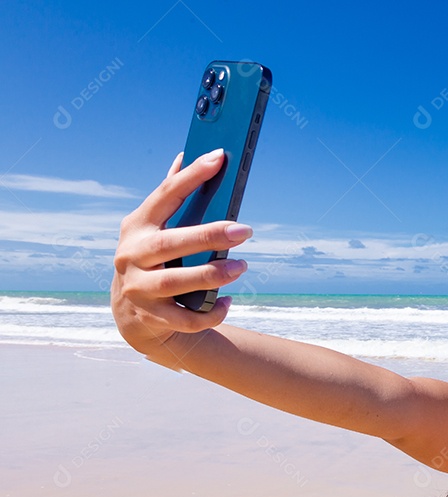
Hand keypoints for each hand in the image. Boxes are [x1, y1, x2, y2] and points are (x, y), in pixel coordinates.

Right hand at [111, 149, 251, 356]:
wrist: (131, 315)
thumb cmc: (151, 260)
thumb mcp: (151, 229)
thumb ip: (168, 197)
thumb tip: (185, 155)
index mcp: (136, 227)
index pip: (165, 195)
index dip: (191, 176)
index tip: (219, 157)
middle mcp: (131, 256)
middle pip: (170, 244)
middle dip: (209, 236)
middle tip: (245, 231)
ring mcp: (138, 289)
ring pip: (176, 283)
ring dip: (212, 275)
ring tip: (242, 267)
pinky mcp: (150, 318)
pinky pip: (186, 319)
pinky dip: (211, 313)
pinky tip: (228, 302)